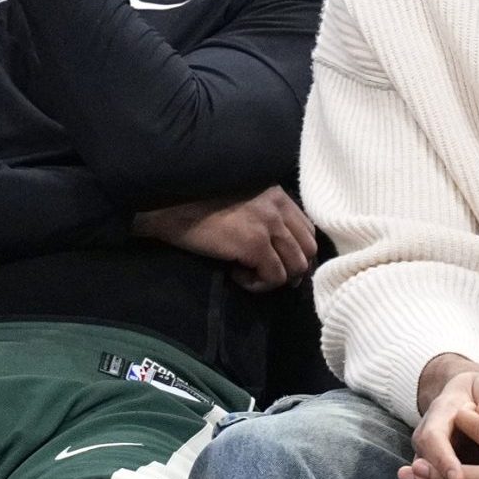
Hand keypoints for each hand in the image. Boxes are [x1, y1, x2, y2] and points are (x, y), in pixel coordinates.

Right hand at [131, 185, 315, 290]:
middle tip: (267, 276)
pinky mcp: (254, 244)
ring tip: (248, 275)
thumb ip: (266, 215)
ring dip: (275, 278)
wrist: (169, 205)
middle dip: (292, 269)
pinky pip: (274, 277)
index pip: (308, 229)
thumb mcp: (243, 200)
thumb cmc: (199, 204)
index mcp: (278, 194)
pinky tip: (236, 275)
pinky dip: (258, 284)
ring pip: (295, 266)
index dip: (298, 251)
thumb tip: (282, 250)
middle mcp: (279, 207)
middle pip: (308, 249)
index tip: (281, 263)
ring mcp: (268, 225)